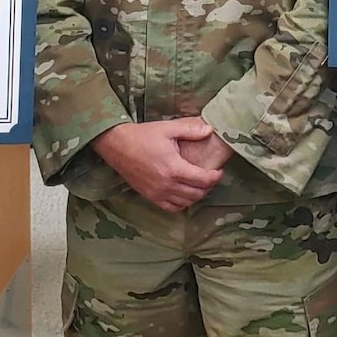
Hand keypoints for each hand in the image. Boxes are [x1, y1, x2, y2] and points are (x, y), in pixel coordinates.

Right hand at [93, 119, 224, 211]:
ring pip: (186, 202)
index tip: (219, 171)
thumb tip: (210, 130)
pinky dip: (181, 204)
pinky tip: (184, 195)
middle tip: (211, 177)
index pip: (203, 179)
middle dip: (208, 186)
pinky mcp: (150, 196)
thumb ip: (190, 130)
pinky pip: (171, 207)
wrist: (117, 145)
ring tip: (200, 185)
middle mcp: (167, 184)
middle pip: (197, 193)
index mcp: (174, 168)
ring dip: (196, 196)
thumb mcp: (168, 128)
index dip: (215, 177)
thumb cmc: (142, 136)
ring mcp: (157, 193)